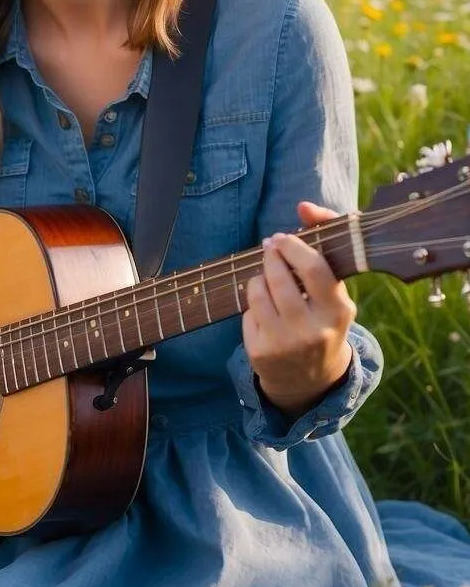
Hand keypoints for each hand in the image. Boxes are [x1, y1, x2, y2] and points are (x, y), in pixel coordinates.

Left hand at [242, 201, 355, 418]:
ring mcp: (286, 344)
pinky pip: (247, 312)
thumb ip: (323, 245)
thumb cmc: (322, 319)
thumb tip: (304, 206)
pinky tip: (265, 312)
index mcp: (339, 311)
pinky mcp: (262, 353)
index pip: (315, 269)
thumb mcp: (334, 291)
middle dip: (271, 256)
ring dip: (259, 278)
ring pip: (258, 291)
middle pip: (280, 277)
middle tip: (270, 247)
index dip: (294, 247)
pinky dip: (253, 304)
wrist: (312, 380)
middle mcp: (314, 330)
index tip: (283, 238)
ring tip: (267, 279)